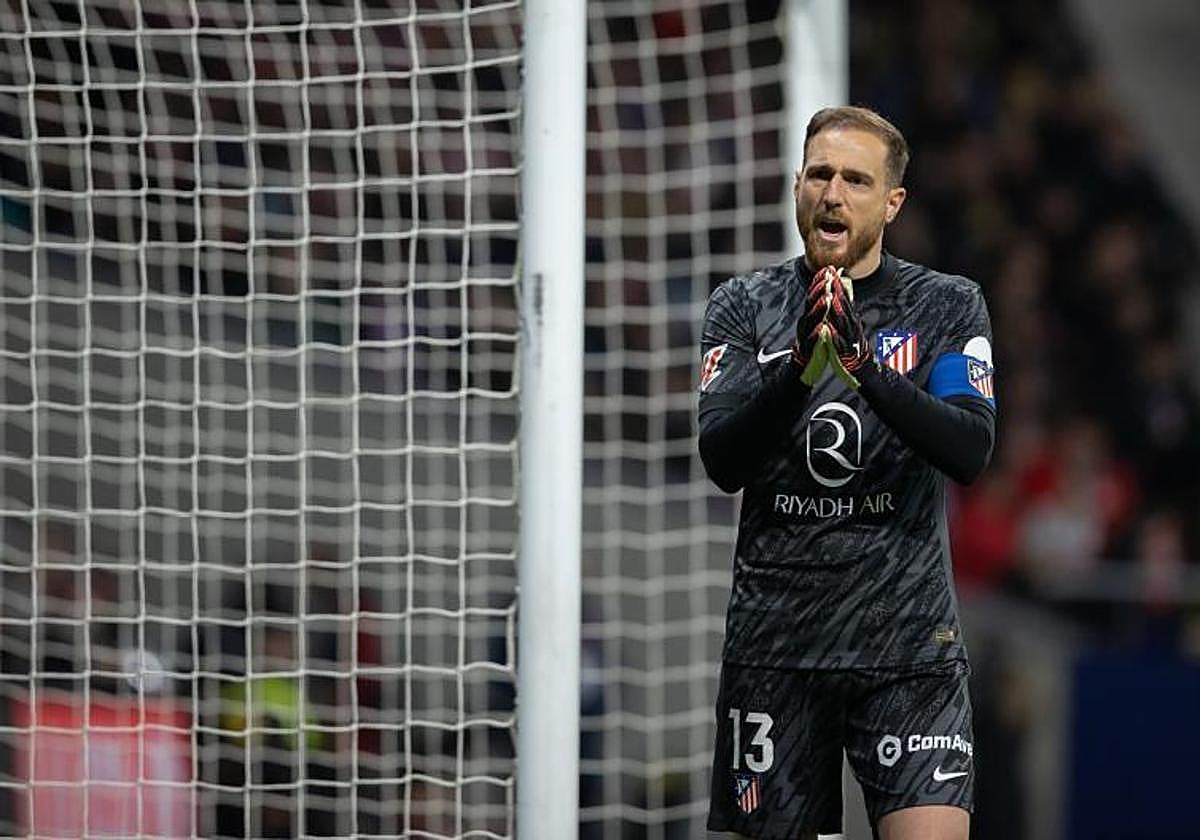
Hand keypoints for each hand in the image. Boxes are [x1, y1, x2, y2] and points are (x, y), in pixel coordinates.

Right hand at [791, 267, 836, 384]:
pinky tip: (821, 328)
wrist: (800, 369)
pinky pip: (811, 341)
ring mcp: (804, 336)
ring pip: (810, 320)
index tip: (827, 269)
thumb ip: (820, 310)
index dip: (820, 282)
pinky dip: (816, 334)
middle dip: (818, 290)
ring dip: (818, 309)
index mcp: (810, 317)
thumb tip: (828, 292)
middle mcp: (805, 324)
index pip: (814, 296)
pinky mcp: (806, 351)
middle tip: (827, 278)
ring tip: (826, 298)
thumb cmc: (811, 345)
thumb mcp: (816, 324)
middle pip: (810, 304)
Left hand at [823, 269, 871, 388]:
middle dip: (839, 293)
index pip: (844, 301)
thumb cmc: (855, 349)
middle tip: (833, 278)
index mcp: (851, 322)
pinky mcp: (847, 353)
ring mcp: (850, 340)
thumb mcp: (851, 327)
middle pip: (845, 308)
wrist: (866, 370)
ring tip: (832, 299)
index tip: (833, 271)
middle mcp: (852, 328)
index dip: (839, 286)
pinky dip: (834, 336)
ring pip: (844, 323)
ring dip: (838, 311)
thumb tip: (844, 297)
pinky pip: (840, 343)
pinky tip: (827, 329)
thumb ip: (847, 313)